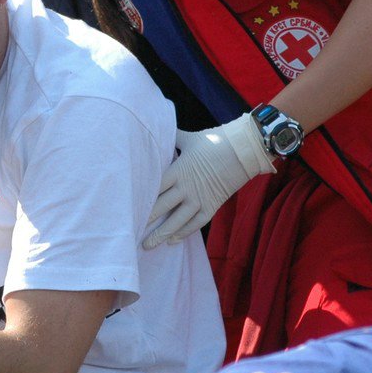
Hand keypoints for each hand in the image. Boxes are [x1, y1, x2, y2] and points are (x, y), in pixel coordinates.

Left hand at [143, 113, 272, 248]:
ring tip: (148, 245)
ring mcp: (200, 198)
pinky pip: (196, 223)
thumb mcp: (190, 138)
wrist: (243, 151)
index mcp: (178, 170)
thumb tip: (160, 127)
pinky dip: (184, 233)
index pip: (155, 187)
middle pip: (162, 207)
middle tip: (131, 230)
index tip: (128, 207)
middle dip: (146, 220)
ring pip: (177, 221)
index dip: (141, 198)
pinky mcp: (212, 206)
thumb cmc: (215, 141)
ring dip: (162, 234)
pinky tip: (172, 241)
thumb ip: (174, 138)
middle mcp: (186, 187)